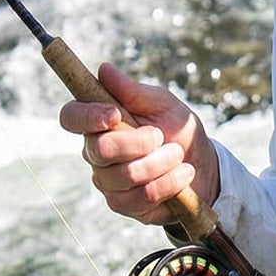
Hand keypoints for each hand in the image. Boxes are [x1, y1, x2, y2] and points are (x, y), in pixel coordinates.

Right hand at [57, 64, 220, 225]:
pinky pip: (143, 197)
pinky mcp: (125, 205)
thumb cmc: (178, 131)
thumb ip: (133, 90)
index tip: (115, 114)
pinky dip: (170, 183)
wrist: (203, 167)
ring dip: (161, 162)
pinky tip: (184, 174)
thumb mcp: (162, 104)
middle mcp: (96, 153)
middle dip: (138, 142)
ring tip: (177, 154)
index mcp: (98, 123)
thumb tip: (104, 70)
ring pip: (126, 174)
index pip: (71, 117)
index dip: (87, 116)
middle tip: (161, 137)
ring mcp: (108, 182)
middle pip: (99, 149)